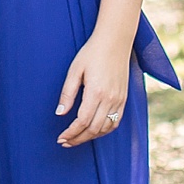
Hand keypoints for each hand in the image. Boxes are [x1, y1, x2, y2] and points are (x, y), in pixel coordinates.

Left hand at [55, 31, 131, 146]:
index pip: (82, 121)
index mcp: (96, 92)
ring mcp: (119, 100)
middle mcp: (110, 99)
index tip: (61, 138)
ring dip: (91, 136)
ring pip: (105, 128)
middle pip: (94, 129)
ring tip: (77, 138)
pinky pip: (115, 122)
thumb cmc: (92, 53)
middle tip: (65, 142)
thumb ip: (67, 94)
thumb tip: (59, 113)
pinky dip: (104, 130)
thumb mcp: (75, 70)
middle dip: (78, 138)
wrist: (115, 41)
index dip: (71, 133)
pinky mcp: (124, 99)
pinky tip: (94, 131)